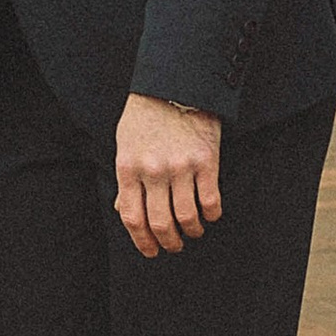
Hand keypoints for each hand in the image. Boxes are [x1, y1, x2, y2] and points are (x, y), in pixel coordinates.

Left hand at [113, 94, 221, 256]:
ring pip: (187, 217)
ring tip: (193, 232)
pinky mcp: (206, 161)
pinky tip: (210, 215)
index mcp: (128, 167)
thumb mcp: (125, 145)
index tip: (151, 251)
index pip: (132, 217)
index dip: (142, 241)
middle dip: (168, 243)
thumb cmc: (145, 116)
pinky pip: (210, 200)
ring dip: (191, 231)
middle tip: (174, 246)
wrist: (174, 84)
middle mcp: (153, 171)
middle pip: (160, 223)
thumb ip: (126, 179)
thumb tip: (124, 212)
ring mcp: (181, 167)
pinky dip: (211, 214)